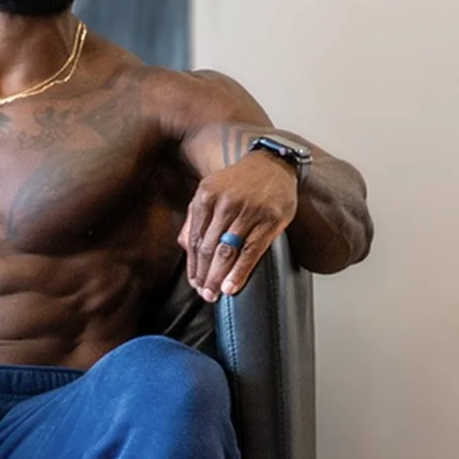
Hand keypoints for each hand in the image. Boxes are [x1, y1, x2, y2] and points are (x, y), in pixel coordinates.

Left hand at [179, 152, 299, 301]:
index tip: (194, 282)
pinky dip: (240, 272)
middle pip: (209, 248)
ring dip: (218, 277)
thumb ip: (196, 218)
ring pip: (228, 252)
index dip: (194, 265)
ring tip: (214, 294)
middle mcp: (225, 203)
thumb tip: (186, 248)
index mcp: (205, 197)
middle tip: (204, 294)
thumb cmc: (238, 184)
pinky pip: (251, 252)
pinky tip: (232, 286)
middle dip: (204, 275)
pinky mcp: (269, 220)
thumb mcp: (210, 191)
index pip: (195, 239)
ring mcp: (248, 212)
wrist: (272, 164)